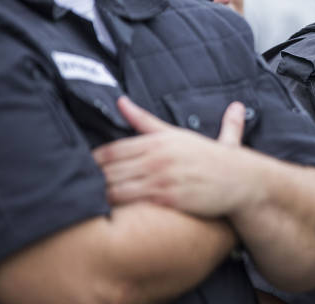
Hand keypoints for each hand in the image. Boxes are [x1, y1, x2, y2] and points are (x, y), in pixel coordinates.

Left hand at [92, 96, 249, 216]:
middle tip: (71, 187)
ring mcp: (164, 177)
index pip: (113, 149)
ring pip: (117, 186)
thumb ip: (147, 120)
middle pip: (110, 168)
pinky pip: (134, 202)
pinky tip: (106, 213)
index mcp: (160, 139)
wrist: (243, 181)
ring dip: (98, 195)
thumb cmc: (213, 158)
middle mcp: (159, 156)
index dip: (91, 161)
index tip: (77, 169)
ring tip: (83, 203)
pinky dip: (116, 207)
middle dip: (90, 179)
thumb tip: (123, 101)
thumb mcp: (180, 134)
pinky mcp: (170, 198)